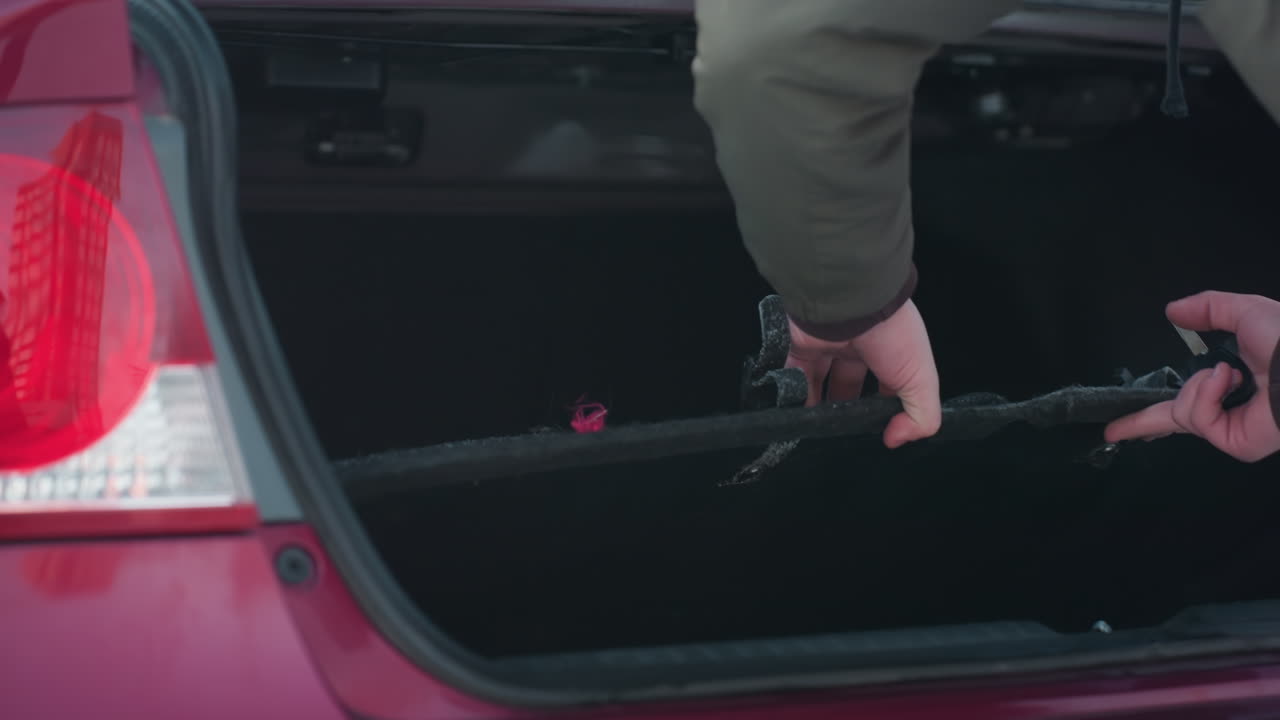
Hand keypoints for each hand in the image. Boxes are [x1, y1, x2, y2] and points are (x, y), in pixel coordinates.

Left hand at [786, 299, 941, 448]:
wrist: (851, 301)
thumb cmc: (892, 334)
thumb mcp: (921, 380)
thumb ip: (921, 416)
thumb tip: (896, 439)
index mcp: (888, 353)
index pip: (886, 387)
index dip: (882, 411)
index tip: (876, 433)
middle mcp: (856, 347)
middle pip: (846, 385)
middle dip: (843, 409)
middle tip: (838, 431)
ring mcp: (825, 345)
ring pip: (816, 380)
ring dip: (814, 405)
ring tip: (811, 429)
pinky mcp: (797, 343)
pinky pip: (788, 372)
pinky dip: (788, 393)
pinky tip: (791, 413)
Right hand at [1105, 291, 1279, 461]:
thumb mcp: (1246, 311)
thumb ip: (1209, 308)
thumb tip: (1174, 310)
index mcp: (1231, 383)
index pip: (1186, 397)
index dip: (1154, 406)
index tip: (1123, 421)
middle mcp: (1228, 409)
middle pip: (1174, 420)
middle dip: (1142, 424)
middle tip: (1112, 431)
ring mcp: (1229, 429)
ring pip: (1183, 411)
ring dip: (1198, 385)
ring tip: (1228, 373)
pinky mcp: (1233, 442)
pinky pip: (1198, 418)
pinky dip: (1206, 394)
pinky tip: (1228, 381)